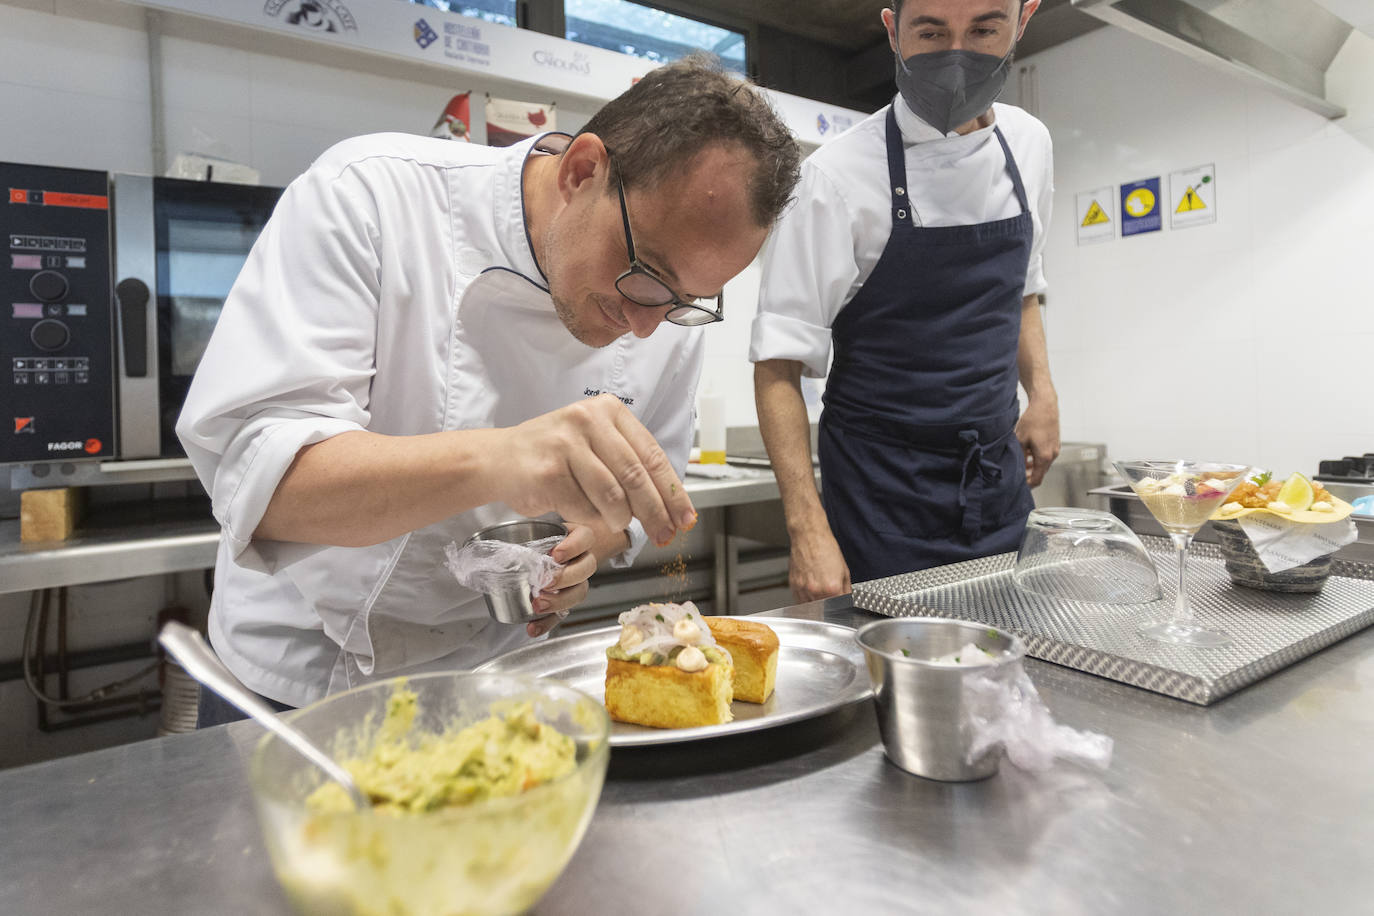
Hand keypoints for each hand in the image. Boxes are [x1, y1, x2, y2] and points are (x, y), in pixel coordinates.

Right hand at [493, 394, 695, 547]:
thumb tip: (671, 506)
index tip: (685, 517)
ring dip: (619, 520)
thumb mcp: (595, 444)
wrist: (500, 459)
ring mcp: (566, 445)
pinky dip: (588, 519)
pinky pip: (584, 509)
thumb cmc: (555, 455)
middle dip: (655, 514)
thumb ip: (630, 464)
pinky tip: (579, 511)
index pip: (652, 455)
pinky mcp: (548, 472)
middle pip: (636, 477)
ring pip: (613, 497)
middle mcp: (587, 420)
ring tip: (613, 522)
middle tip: (664, 536)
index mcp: (608, 410)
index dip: (673, 491)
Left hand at [525, 523, 599, 636]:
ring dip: (559, 601)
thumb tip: (509, 519)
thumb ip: (527, 518)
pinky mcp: (565, 600)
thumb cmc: (541, 537)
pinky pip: (561, 614)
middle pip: (587, 568)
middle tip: (545, 583)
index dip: (573, 547)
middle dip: (566, 577)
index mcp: (578, 537)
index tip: (555, 555)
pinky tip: (533, 628)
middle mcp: (581, 559)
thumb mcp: (537, 526)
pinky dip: (546, 623)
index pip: (585, 538)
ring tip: (539, 605)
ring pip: (579, 592)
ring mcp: (577, 581)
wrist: (543, 553)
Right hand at [788, 527, 850, 602]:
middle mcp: (816, 590)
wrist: (810, 537)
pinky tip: (810, 593)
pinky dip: (805, 601)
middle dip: (828, 608)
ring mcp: (803, 589)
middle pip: (824, 610)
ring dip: (816, 607)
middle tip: (830, 602)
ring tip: (820, 596)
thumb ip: (846, 589)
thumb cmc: (826, 548)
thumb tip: (846, 599)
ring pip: (810, 609)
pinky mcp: (794, 585)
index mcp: (832, 588)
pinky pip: (799, 601)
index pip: (838, 607)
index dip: (840, 607)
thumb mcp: (844, 570)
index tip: (840, 606)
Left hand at [1016, 396, 1060, 486]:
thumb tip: (1016, 469)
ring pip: (1043, 464)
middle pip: (1040, 473)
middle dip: (1028, 475)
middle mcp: (1052, 455)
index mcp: (1044, 457)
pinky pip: (1046, 456)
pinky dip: (1037, 458)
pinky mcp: (1055, 443)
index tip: (1018, 485)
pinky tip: (1028, 453)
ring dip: (1032, 466)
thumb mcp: (1020, 441)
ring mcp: (1055, 449)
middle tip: (1017, 475)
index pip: (1037, 479)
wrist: (1045, 405)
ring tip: (1021, 462)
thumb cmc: (1033, 420)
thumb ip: (1019, 457)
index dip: (1027, 485)